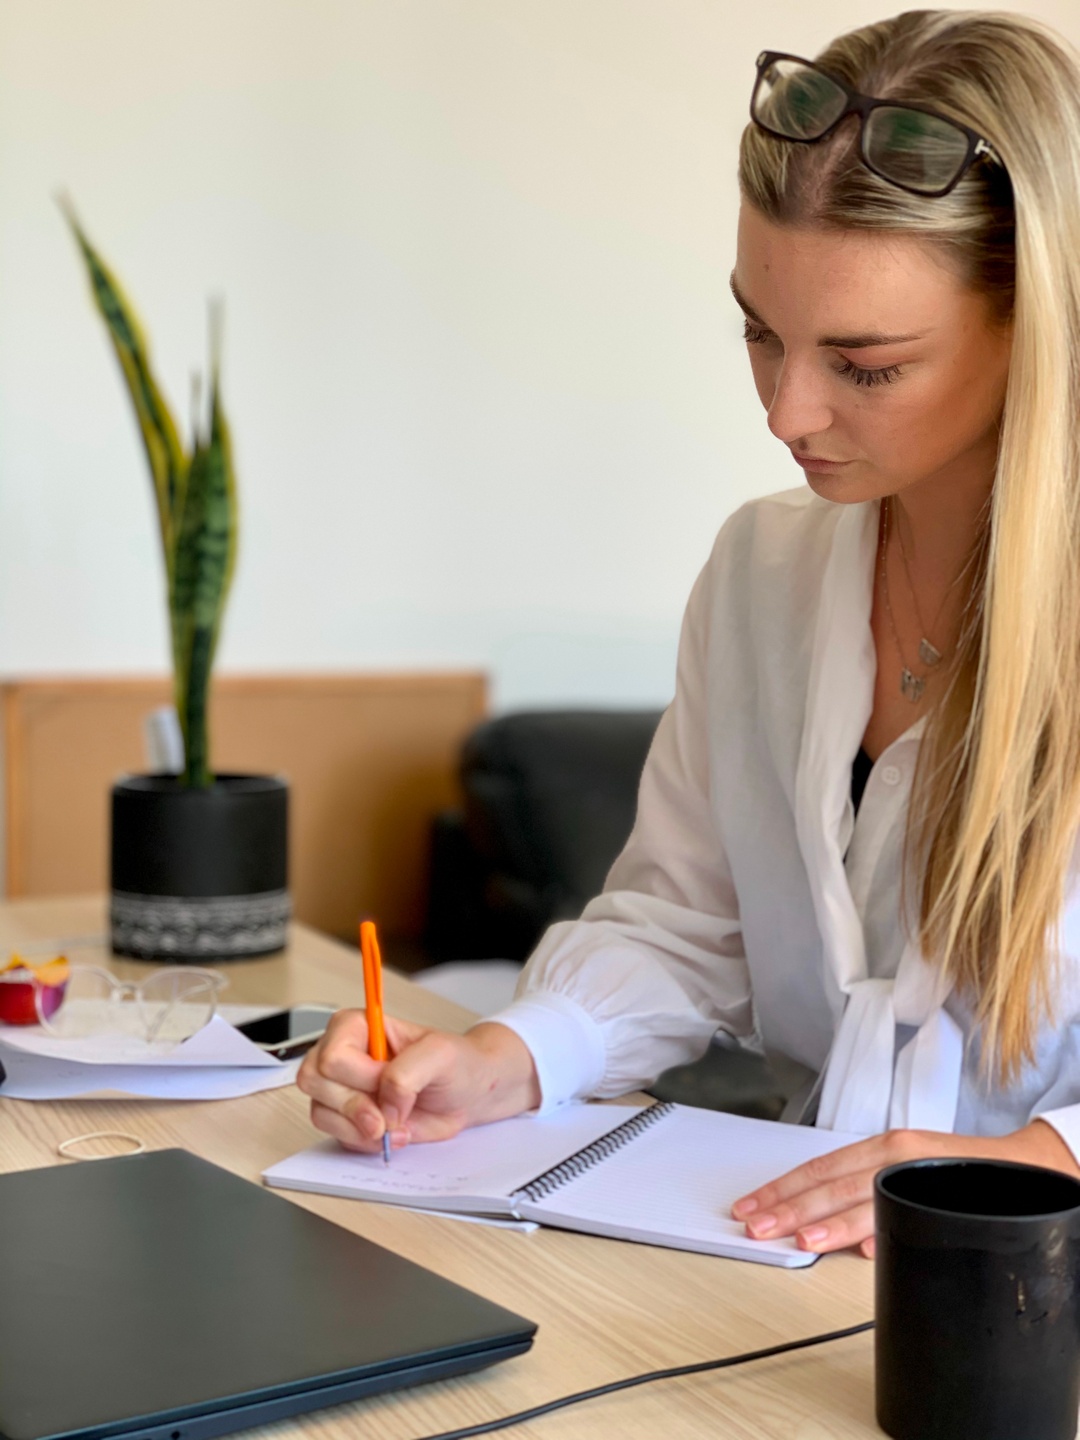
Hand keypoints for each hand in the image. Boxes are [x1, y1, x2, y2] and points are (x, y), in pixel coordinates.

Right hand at [297, 1011, 540, 1154]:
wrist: (468, 1093)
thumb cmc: (456, 1064)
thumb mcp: (441, 1054)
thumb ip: (408, 1072)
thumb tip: (384, 1103)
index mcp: (357, 1026)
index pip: (332, 1055)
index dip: (360, 1077)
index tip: (387, 1083)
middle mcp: (342, 1053)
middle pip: (316, 1082)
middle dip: (355, 1107)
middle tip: (388, 1116)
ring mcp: (341, 1086)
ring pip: (321, 1111)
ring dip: (359, 1128)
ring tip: (394, 1125)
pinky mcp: (346, 1115)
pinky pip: (334, 1134)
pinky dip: (363, 1141)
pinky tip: (391, 1133)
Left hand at [730, 1120, 1079, 1258]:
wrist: (1017, 1165)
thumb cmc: (953, 1170)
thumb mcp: (900, 1172)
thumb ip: (864, 1195)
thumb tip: (825, 1228)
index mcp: (876, 1149)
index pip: (816, 1169)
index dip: (781, 1189)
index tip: (750, 1207)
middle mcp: (891, 1154)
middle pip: (830, 1184)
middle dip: (789, 1207)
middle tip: (757, 1226)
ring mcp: (915, 1171)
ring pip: (862, 1197)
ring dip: (828, 1221)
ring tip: (799, 1237)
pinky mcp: (941, 1190)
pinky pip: (906, 1211)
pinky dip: (885, 1229)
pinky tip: (866, 1248)